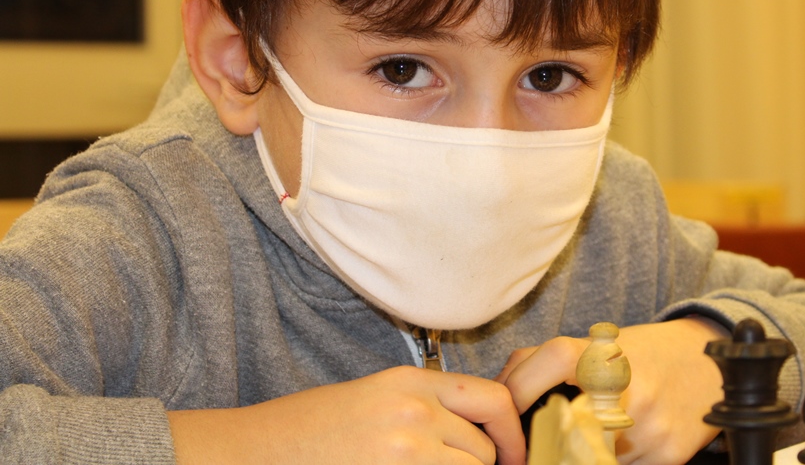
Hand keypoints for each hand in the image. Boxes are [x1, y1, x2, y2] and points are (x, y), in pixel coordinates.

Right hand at [168, 365, 525, 464]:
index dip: (511, 434)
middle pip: (486, 448)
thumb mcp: (379, 399)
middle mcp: (415, 410)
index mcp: (412, 382)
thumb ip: (429, 406)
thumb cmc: (314, 430)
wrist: (257, 451)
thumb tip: (479, 430)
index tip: (511, 457)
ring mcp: (405, 448)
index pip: (494, 399)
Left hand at [496, 318, 726, 464]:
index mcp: (607, 352)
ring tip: (588, 434)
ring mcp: (647, 425)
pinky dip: (609, 459)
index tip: (506, 408)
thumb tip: (502, 394)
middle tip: (535, 441)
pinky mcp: (666, 455)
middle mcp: (628, 387)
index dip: (517, 385)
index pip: (549, 360)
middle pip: (561, 424)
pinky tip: (618, 443)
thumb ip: (552, 362)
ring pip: (587, 456)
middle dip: (543, 437)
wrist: (710, 363)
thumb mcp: (602, 343)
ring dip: (577, 452)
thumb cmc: (646, 354)